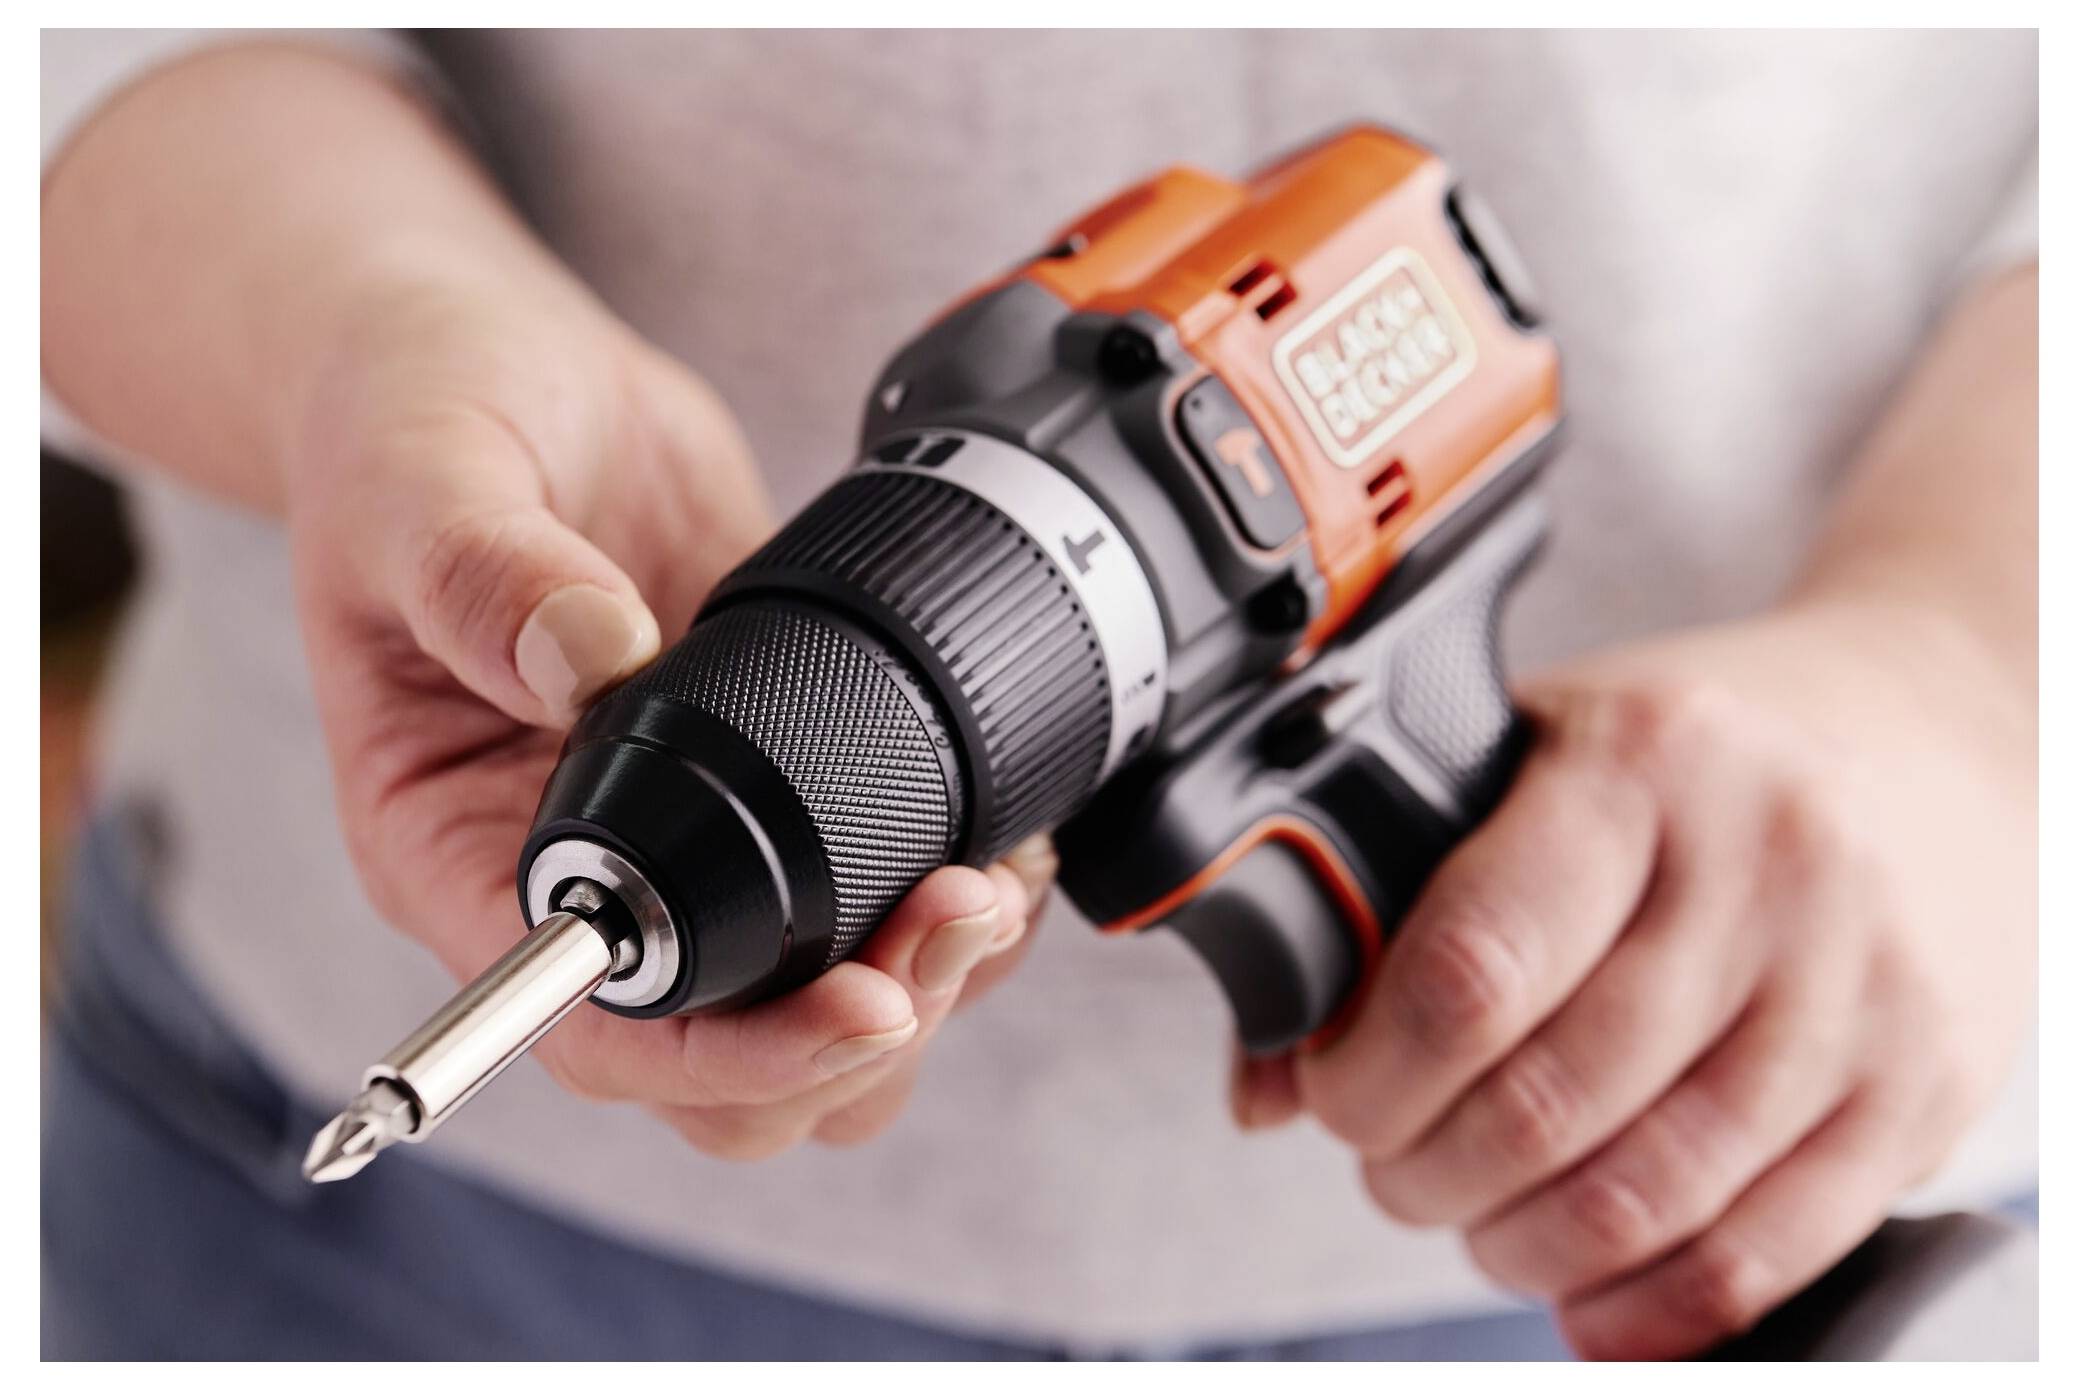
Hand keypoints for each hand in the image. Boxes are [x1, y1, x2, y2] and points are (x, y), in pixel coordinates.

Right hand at [288, 269, 1051, 1157]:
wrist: (499, 374)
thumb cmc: (409, 433)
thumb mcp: (423, 482)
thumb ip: (487, 574)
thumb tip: (593, 658)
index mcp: (457, 854)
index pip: (593, 1027)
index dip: (737, 1052)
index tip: (868, 1003)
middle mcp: (581, 878)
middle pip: (728, 1064)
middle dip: (865, 1025)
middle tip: (962, 915)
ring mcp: (687, 842)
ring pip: (814, 1006)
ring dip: (928, 982)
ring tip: (998, 884)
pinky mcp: (774, 786)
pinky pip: (868, 901)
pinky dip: (950, 901)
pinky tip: (1007, 838)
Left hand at [1252, 605, 2031, 1356]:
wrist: (1931, 733)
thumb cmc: (1689, 760)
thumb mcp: (1529, 761)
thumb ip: (1391, 901)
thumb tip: (1267, 1084)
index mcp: (1639, 761)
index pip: (1472, 968)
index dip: (1370, 1074)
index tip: (1335, 1094)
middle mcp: (1765, 864)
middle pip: (1550, 1103)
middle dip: (1426, 1173)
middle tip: (1393, 1165)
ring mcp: (1858, 978)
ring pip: (1650, 1195)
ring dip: (1522, 1244)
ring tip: (1479, 1219)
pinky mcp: (1921, 1078)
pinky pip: (1770, 1247)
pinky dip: (1649, 1305)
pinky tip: (1582, 1293)